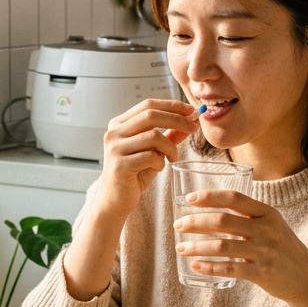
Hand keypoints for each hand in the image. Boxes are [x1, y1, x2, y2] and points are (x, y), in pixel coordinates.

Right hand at [61, 98, 197, 301]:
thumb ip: (169, 135)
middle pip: (151, 114)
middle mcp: (114, 133)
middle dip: (177, 119)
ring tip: (172, 158)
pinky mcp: (120, 165)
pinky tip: (159, 168)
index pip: (148, 105)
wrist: (115, 202)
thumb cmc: (134, 175)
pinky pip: (150, 156)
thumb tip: (190, 121)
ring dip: (170, 147)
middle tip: (193, 129)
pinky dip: (161, 161)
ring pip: (153, 135)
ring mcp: (115, 148)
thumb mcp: (153, 151)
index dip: (172, 105)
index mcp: (119, 124)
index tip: (191, 110)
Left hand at [174, 189, 307, 306]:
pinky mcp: (263, 273)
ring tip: (181, 248)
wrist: (306, 278)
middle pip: (223, 221)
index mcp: (267, 212)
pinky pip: (231, 268)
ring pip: (223, 245)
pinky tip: (195, 266)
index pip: (234, 198)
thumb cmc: (281, 248)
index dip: (210, 197)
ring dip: (197, 246)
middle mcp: (266, 229)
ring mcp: (265, 251)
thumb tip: (207, 213)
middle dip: (196, 222)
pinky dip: (210, 266)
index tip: (189, 199)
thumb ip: (247, 217)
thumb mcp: (271, 225)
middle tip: (178, 225)